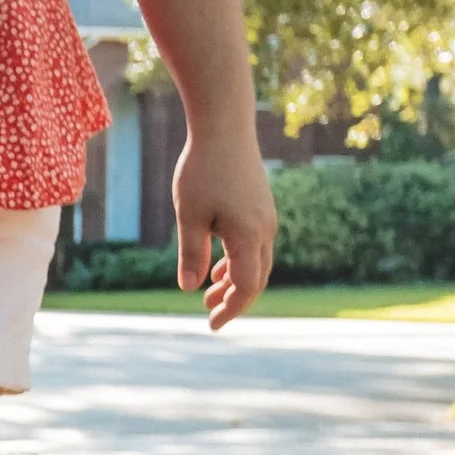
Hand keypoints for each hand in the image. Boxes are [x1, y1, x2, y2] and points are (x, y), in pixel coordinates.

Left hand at [170, 128, 276, 329]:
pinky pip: (253, 245)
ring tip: (208, 295)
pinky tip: (217, 268)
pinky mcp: (260, 207)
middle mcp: (264, 230)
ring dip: (234, 281)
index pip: (246, 286)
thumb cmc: (201, 171)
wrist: (224, 129)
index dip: (231, 309)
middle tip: (209, 315)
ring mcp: (265, 217)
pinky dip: (236, 262)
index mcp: (249, 237)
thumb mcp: (189, 216)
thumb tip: (190, 288)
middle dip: (234, 300)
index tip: (213, 325)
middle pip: (256, 278)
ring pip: (256, 262)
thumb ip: (192, 254)